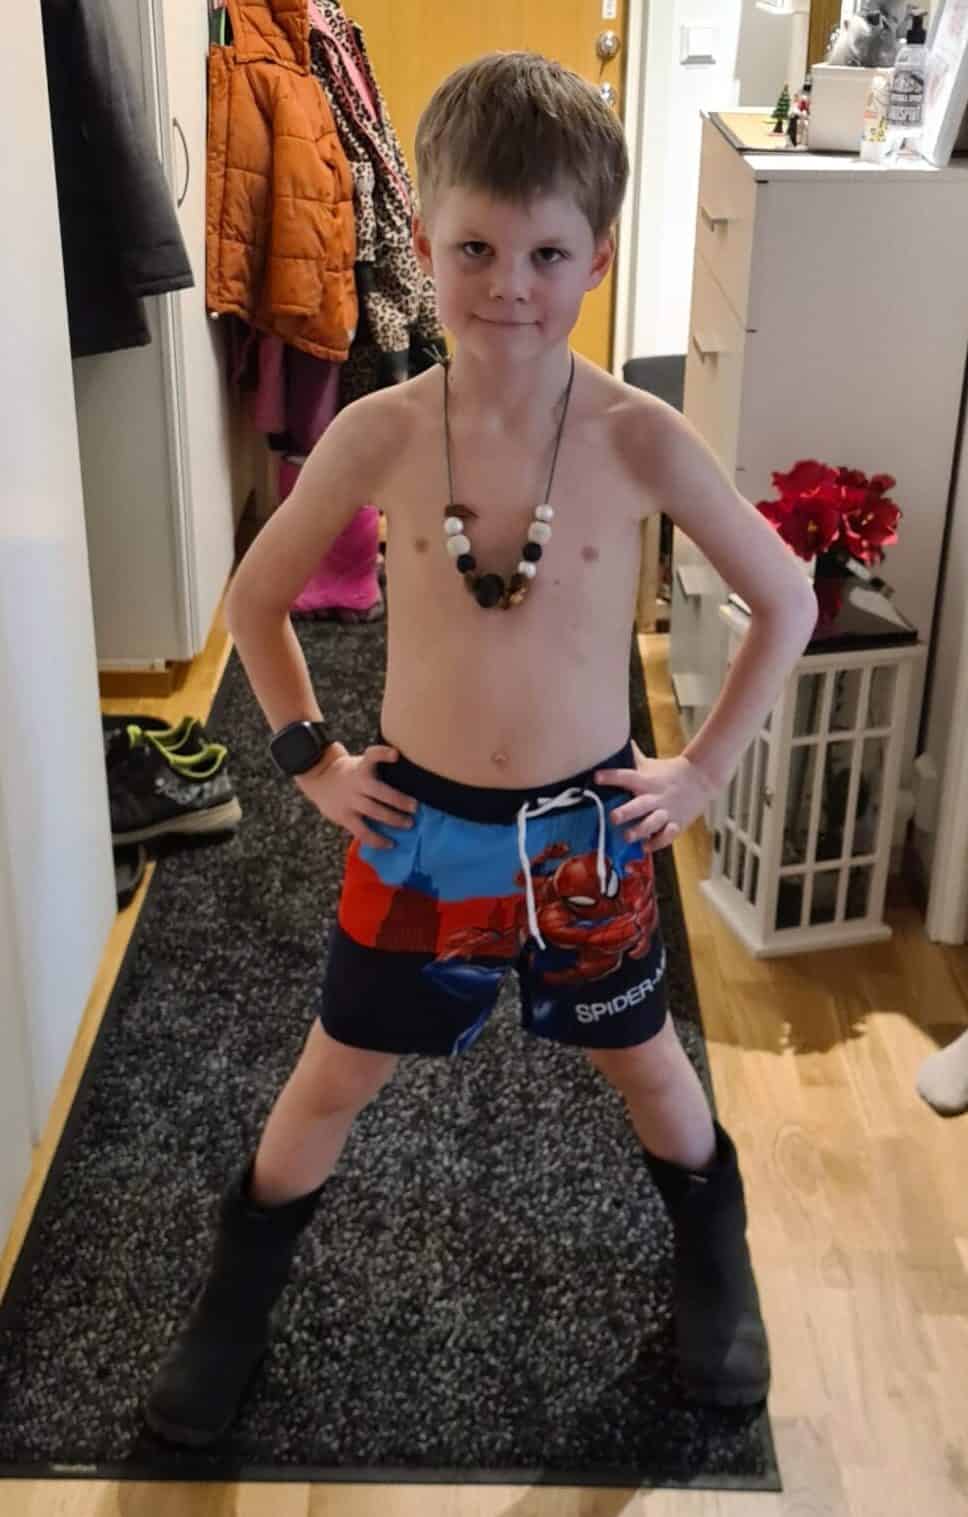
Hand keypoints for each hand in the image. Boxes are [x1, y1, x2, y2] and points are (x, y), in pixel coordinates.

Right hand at [296, 743, 416, 849]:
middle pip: (380, 791)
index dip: (382, 754)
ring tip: (408, 824)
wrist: (319, 779)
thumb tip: (410, 783)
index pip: (372, 756)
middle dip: (399, 800)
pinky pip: (362, 832)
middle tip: (415, 807)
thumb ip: (377, 771)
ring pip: (374, 812)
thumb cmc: (350, 773)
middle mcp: (357, 783)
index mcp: (362, 767)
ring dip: (393, 819)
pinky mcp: (344, 817)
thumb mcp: (360, 764)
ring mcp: (350, 801)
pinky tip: (390, 844)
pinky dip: (377, 840)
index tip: (395, 754)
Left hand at [595, 747, 717, 852]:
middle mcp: (655, 797)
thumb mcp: (649, 764)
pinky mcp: (676, 823)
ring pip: (653, 823)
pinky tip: (646, 847)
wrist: (701, 778)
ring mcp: (666, 811)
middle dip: (626, 812)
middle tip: (613, 818)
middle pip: (639, 805)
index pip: (626, 777)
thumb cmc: (668, 772)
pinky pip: (667, 836)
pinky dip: (658, 843)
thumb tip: (614, 738)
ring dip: (640, 831)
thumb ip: (632, 757)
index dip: (611, 777)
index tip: (596, 777)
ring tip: (628, 837)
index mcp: (646, 781)